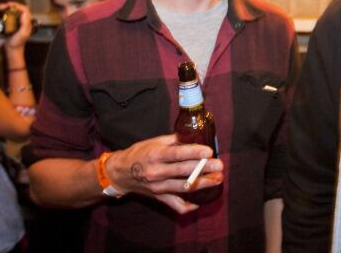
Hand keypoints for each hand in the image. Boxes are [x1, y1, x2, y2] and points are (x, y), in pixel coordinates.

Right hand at [0, 1, 32, 49]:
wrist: (12, 49)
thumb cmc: (17, 43)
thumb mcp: (23, 33)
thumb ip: (25, 24)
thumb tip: (24, 14)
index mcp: (27, 22)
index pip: (24, 9)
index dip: (17, 5)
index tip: (9, 5)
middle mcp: (24, 20)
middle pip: (19, 8)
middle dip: (11, 5)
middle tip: (2, 6)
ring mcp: (18, 22)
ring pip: (14, 11)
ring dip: (7, 7)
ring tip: (0, 7)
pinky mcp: (13, 23)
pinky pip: (10, 14)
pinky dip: (5, 12)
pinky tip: (1, 12)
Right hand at [105, 134, 222, 213]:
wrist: (120, 173)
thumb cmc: (139, 153)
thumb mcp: (153, 142)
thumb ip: (173, 139)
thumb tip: (193, 135)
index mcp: (155, 155)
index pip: (177, 154)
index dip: (194, 153)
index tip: (209, 152)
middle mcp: (156, 172)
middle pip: (184, 171)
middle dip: (204, 169)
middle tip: (220, 166)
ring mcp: (158, 187)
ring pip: (183, 187)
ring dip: (203, 184)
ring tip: (217, 180)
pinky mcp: (159, 197)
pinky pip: (176, 205)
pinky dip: (189, 206)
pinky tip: (200, 202)